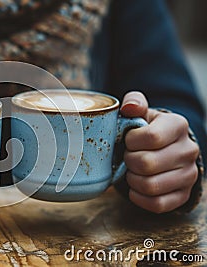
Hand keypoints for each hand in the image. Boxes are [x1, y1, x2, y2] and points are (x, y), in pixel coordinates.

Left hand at [120, 91, 198, 212]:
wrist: (162, 149)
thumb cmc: (146, 130)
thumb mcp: (141, 113)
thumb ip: (134, 103)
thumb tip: (130, 107)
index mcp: (178, 125)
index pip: (150, 137)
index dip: (130, 141)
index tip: (128, 140)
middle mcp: (188, 150)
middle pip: (147, 163)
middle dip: (128, 161)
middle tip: (127, 157)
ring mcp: (188, 175)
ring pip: (151, 186)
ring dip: (132, 180)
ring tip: (130, 171)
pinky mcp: (182, 195)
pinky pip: (157, 204)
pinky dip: (138, 197)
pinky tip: (134, 187)